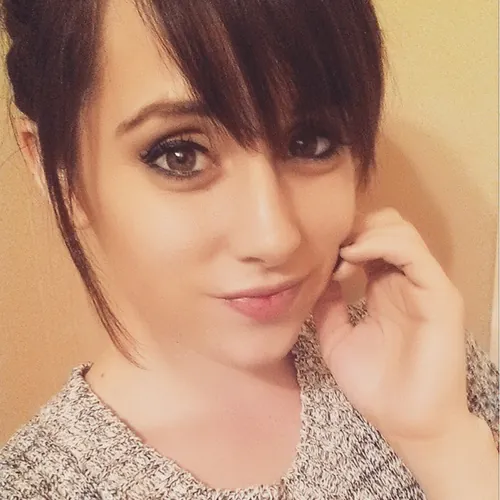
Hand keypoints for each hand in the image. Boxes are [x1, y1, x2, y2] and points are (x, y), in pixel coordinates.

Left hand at [312, 208, 470, 444]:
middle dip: (354, 227)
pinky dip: (381, 244)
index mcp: (383, 287)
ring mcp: (424, 285)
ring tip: (341, 253)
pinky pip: (414, 253)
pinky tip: (353, 256)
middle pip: (386, 226)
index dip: (341, 238)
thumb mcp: (336, 337)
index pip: (368, 241)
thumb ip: (328, 304)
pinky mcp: (440, 295)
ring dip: (365, 233)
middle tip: (330, 245)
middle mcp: (405, 280)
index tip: (315, 253)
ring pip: (401, 231)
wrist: (406, 422)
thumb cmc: (374, 384)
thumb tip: (313, 275)